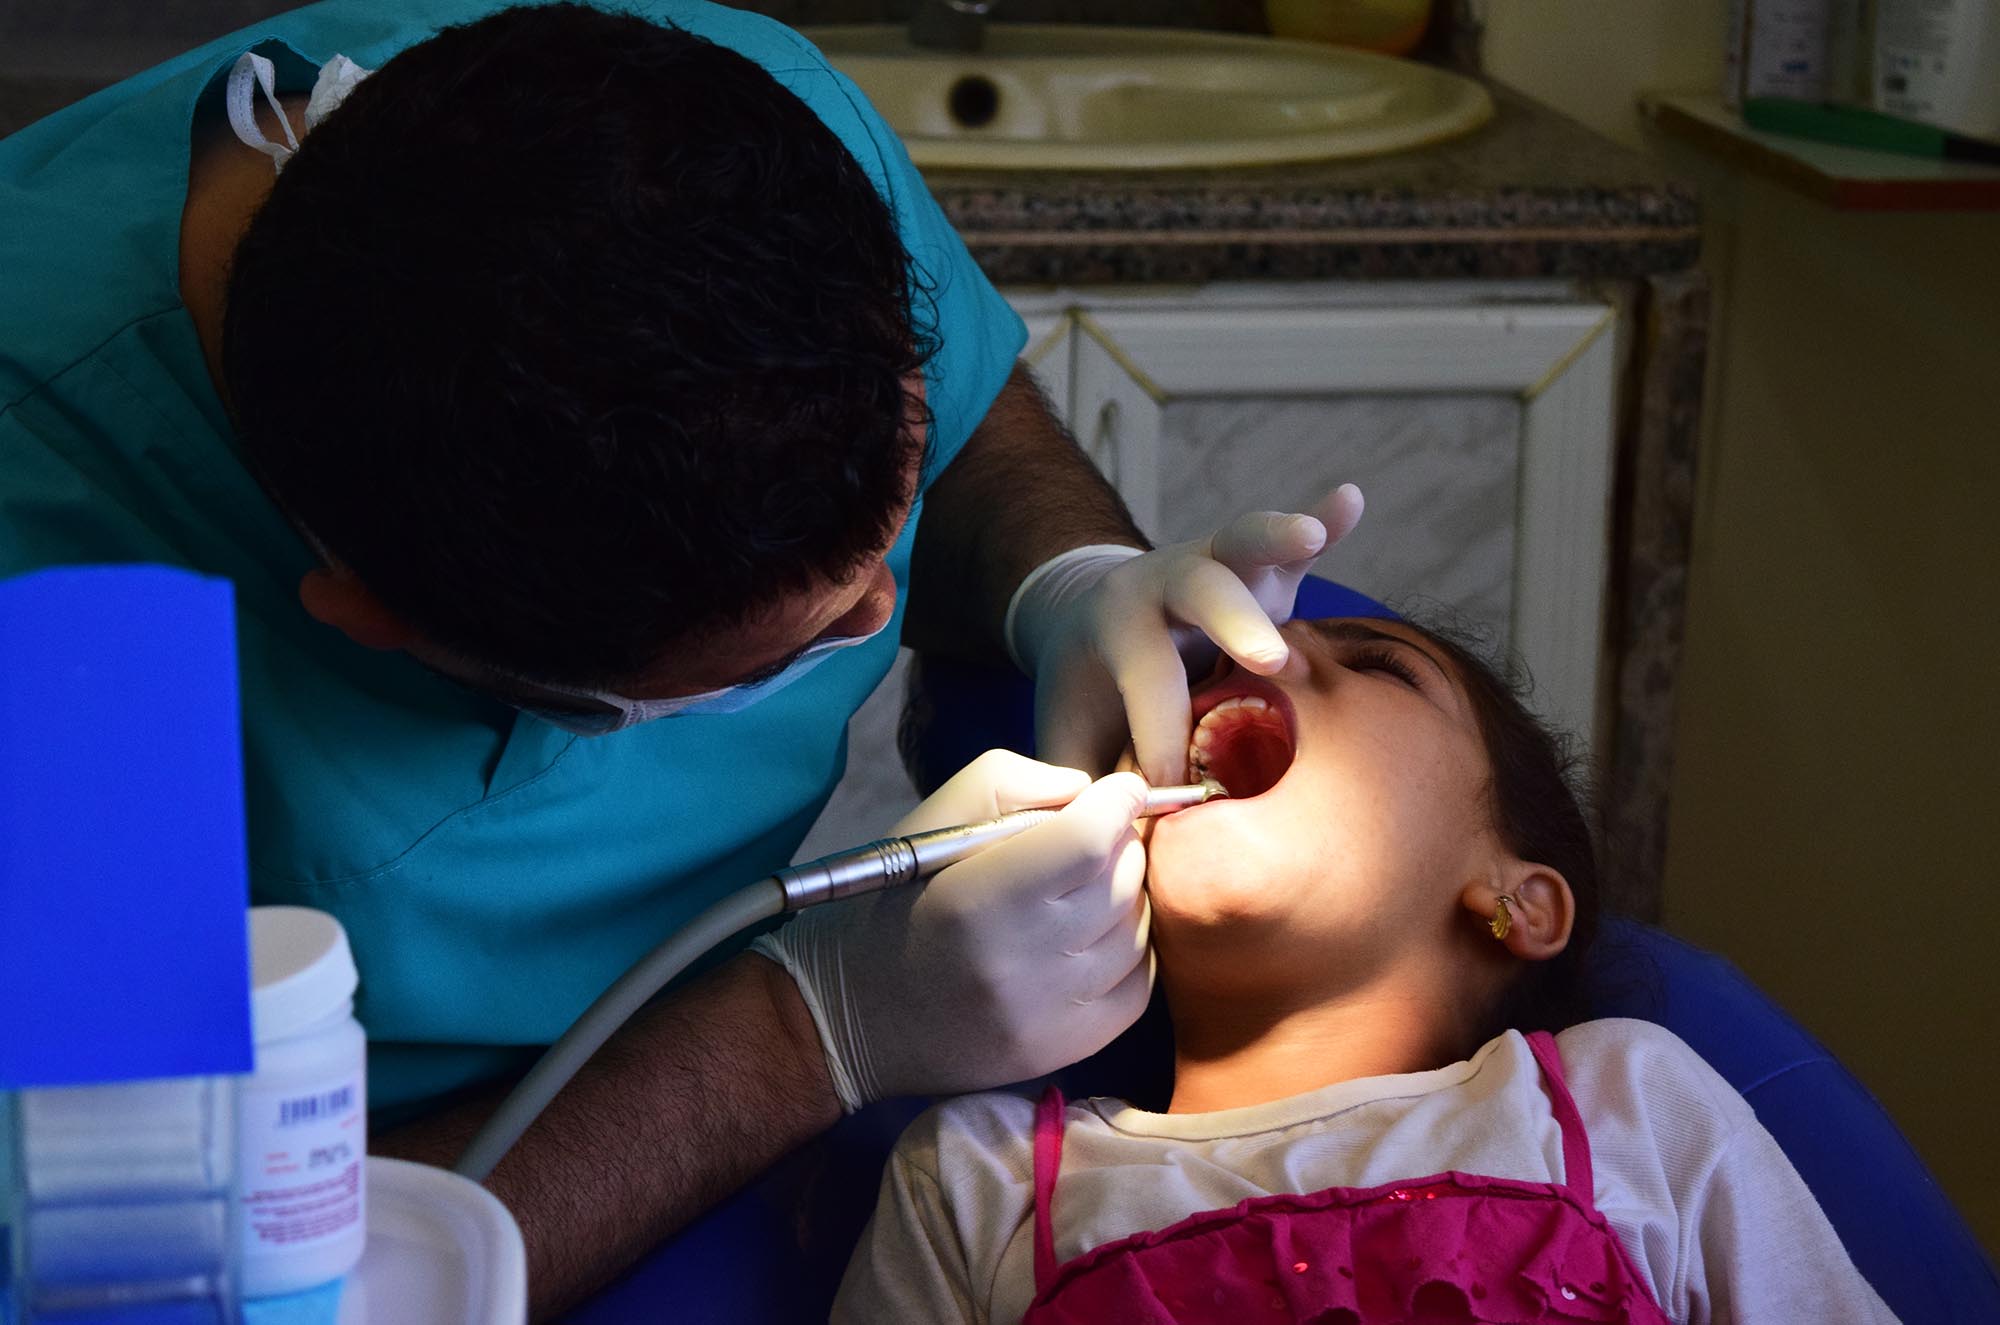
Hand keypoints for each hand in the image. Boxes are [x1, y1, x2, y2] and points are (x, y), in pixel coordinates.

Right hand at [752, 752, 1150, 1110]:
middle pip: (1121, 880)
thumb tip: (1089, 792)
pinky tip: (1092, 939)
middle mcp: (1018, 961)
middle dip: (1119, 845)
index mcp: (975, 899)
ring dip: (1124, 898)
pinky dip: (1129, 951)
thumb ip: (1012, 781)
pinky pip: (1138, 984)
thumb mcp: (931, 820)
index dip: (1117, 801)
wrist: (854, 1015)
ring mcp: (1047, 1014)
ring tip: (1082, 891)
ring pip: (1136, 930)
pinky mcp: (1065, 1050)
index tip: (1118, 790)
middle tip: (1090, 840)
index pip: (1090, 839)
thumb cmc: (895, 902)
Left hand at [1015, 485, 1364, 783]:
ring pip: (1242, 542)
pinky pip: (1288, 540)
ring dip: (1277, 539)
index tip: (1173, 790)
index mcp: (1116, 625)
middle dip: (1233, 623)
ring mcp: (1213, 565)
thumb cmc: (1087, 693)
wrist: (1085, 618)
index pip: (1147, 679)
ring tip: (1309, 536)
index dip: (1162, 736)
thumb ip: (1079, 784)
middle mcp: (1164, 584)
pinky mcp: (1255, 565)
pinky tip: (1350, 499)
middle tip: (1269, 656)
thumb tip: (1095, 841)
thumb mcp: (1067, 736)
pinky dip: (1323, 518)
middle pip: (1197, 592)